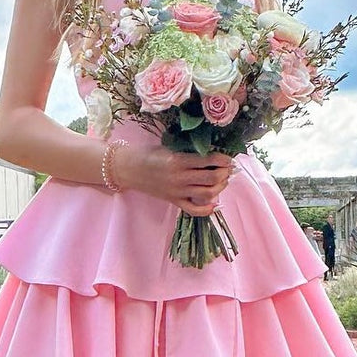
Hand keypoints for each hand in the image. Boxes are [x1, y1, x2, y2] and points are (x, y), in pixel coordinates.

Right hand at [114, 142, 233, 216]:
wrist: (128, 169)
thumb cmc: (148, 154)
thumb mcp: (168, 146)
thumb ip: (188, 150)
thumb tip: (212, 151)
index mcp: (178, 160)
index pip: (208, 160)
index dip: (223, 159)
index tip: (228, 157)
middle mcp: (179, 177)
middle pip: (212, 178)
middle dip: (225, 173)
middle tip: (228, 168)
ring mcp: (177, 192)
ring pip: (207, 194)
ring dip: (220, 187)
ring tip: (222, 181)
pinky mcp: (173, 201)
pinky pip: (194, 210)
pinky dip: (207, 209)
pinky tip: (214, 203)